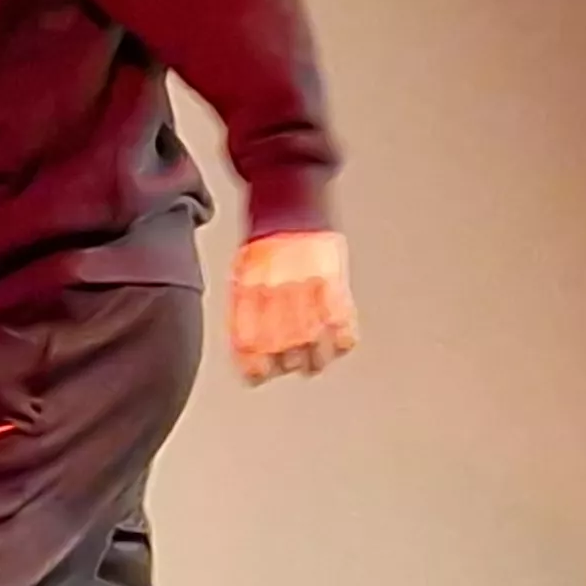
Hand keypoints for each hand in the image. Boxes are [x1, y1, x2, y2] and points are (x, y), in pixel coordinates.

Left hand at [231, 230, 358, 383]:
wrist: (290, 210)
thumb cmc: (264, 246)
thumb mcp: (241, 277)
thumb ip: (243, 311)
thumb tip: (244, 349)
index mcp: (249, 294)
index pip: (251, 346)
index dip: (255, 368)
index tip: (259, 375)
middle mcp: (277, 295)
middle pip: (285, 352)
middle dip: (287, 364)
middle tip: (291, 364)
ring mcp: (308, 291)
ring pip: (315, 347)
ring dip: (316, 359)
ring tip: (315, 361)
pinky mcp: (335, 285)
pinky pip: (345, 327)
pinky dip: (344, 339)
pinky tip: (339, 341)